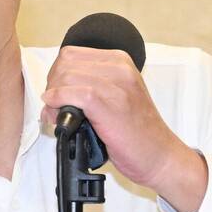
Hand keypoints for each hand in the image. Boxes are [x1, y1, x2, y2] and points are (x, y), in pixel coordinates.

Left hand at [40, 46, 207, 211]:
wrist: (160, 156)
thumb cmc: (137, 132)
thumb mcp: (115, 97)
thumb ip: (86, 87)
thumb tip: (50, 94)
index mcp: (120, 61)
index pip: (71, 54)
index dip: (56, 74)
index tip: (56, 93)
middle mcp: (120, 67)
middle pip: (65, 63)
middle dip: (52, 85)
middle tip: (53, 107)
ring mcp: (117, 84)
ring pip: (66, 77)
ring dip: (53, 97)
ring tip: (56, 116)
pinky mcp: (110, 104)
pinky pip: (72, 93)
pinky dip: (57, 102)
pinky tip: (57, 115)